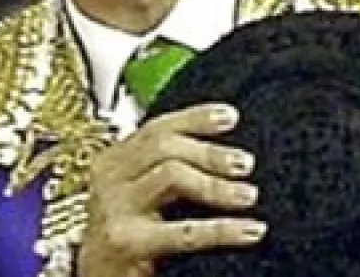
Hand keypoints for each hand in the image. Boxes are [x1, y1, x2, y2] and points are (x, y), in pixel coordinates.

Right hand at [78, 104, 266, 275]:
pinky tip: (249, 231)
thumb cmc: (126, 234)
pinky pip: (183, 231)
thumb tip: (228, 153)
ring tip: (249, 195)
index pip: (157, 128)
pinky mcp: (126, 242)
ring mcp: (115, 209)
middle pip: (163, 146)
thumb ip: (165, 166)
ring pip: (171, 174)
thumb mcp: (139, 191)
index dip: (195, 118)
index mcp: (115, 160)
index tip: (231, 116)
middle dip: (209, 152)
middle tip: (245, 163)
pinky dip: (223, 229)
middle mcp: (110, 178)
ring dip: (215, 184)